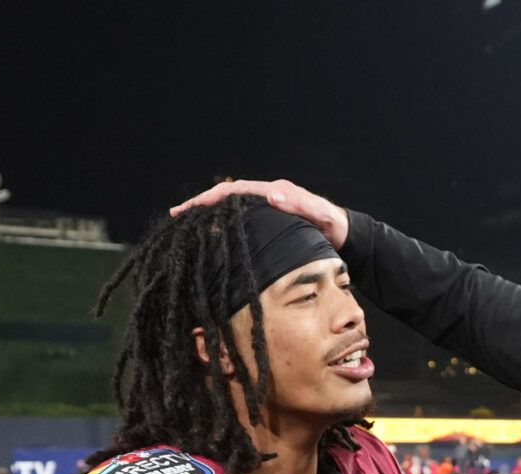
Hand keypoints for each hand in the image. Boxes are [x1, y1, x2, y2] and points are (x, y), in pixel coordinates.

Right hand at [171, 179, 349, 248]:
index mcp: (274, 191)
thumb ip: (300, 205)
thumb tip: (273, 195)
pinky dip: (223, 225)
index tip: (192, 206)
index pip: (236, 190)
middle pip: (227, 197)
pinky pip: (240, 221)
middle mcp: (267, 195)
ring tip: (185, 224)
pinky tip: (210, 236)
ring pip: (231, 208)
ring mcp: (266, 208)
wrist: (344, 232)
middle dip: (201, 204)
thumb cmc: (333, 225)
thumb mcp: (321, 215)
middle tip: (177, 214)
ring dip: (209, 215)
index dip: (212, 197)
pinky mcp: (268, 221)